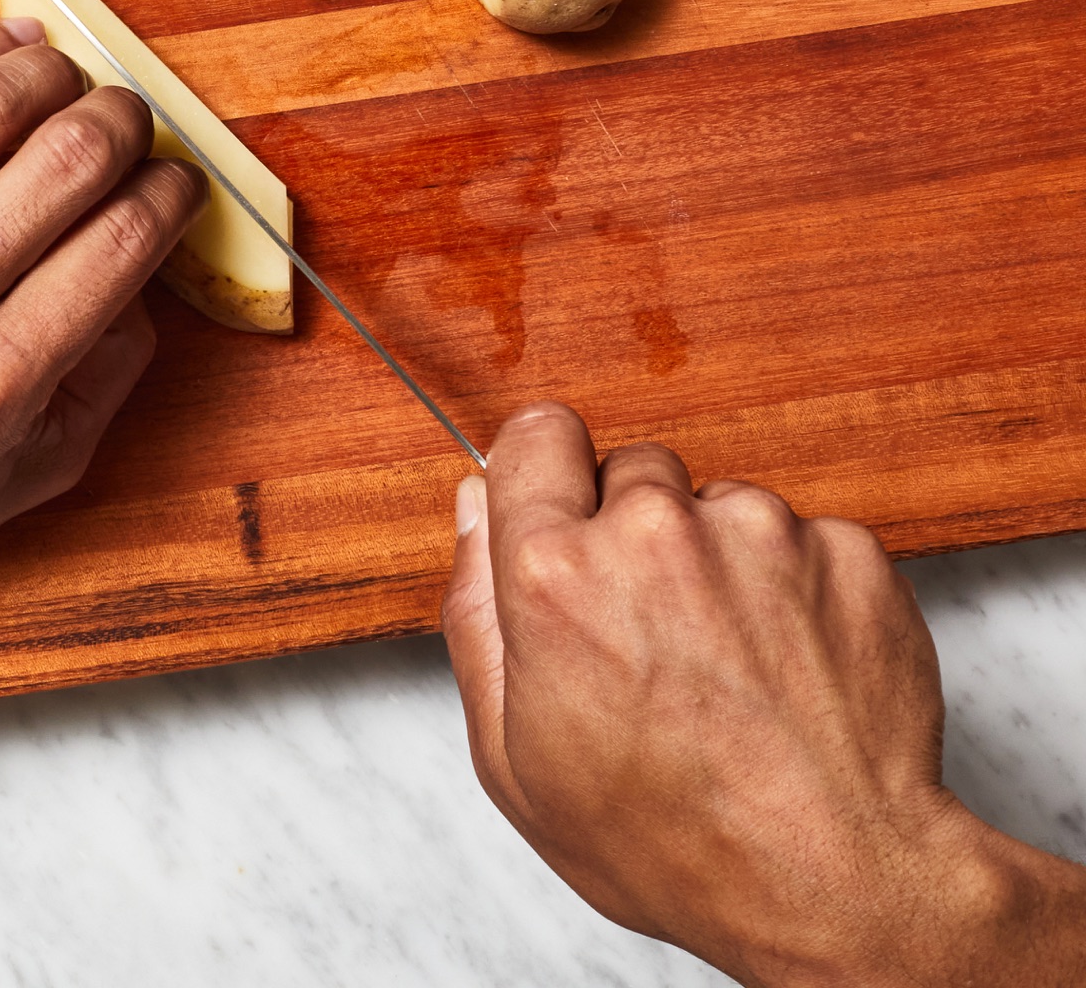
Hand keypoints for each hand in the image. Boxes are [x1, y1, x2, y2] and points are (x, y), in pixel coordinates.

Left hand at [0, 13, 206, 635]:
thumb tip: (144, 272)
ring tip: (64, 76)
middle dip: (124, 120)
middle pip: (66, 156)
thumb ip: (105, 378)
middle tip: (129, 124)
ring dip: (45, 73)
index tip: (177, 181)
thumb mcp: (25, 481)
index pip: (123, 239)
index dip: (172, 191)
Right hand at [442, 403, 1085, 987]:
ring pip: (720, 507)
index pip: (536, 434)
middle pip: (631, 470)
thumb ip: (474, 610)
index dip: (547, 475)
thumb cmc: (673, 843)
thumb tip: (476, 502)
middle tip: (658, 633)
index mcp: (556, 572)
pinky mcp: (847, 551)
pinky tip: (795, 670)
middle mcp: (655, 531)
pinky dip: (800, 590)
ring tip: (736, 667)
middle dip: (636, 532)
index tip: (564, 512)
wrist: (839, 888)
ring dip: (722, 562)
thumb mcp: (512, 757)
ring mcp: (761, 533)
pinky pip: (804, 538)